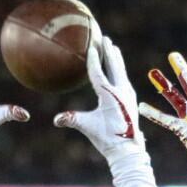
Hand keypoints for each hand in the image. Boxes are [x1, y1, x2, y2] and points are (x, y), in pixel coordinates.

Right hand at [54, 36, 144, 165]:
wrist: (128, 149)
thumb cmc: (107, 138)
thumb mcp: (88, 127)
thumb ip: (72, 120)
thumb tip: (56, 120)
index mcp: (110, 95)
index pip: (99, 73)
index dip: (93, 59)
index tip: (91, 46)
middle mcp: (121, 91)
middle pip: (114, 65)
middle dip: (108, 51)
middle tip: (104, 37)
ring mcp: (128, 94)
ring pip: (121, 70)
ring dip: (116, 58)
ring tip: (112, 47)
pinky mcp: (130, 98)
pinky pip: (123, 78)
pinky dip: (119, 69)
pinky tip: (117, 68)